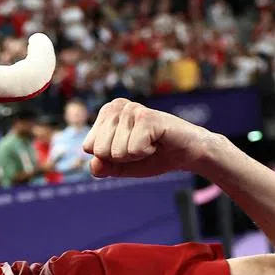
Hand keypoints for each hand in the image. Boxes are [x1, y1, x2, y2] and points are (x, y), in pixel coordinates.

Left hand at [82, 98, 210, 178]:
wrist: (185, 153)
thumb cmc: (152, 155)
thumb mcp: (121, 166)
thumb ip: (103, 167)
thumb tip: (93, 164)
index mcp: (105, 114)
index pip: (88, 147)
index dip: (110, 157)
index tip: (128, 148)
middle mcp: (116, 107)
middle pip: (100, 150)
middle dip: (121, 157)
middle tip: (140, 146)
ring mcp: (131, 109)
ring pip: (116, 152)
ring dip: (135, 155)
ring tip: (149, 143)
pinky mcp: (146, 117)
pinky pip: (133, 150)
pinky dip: (146, 152)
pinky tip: (157, 141)